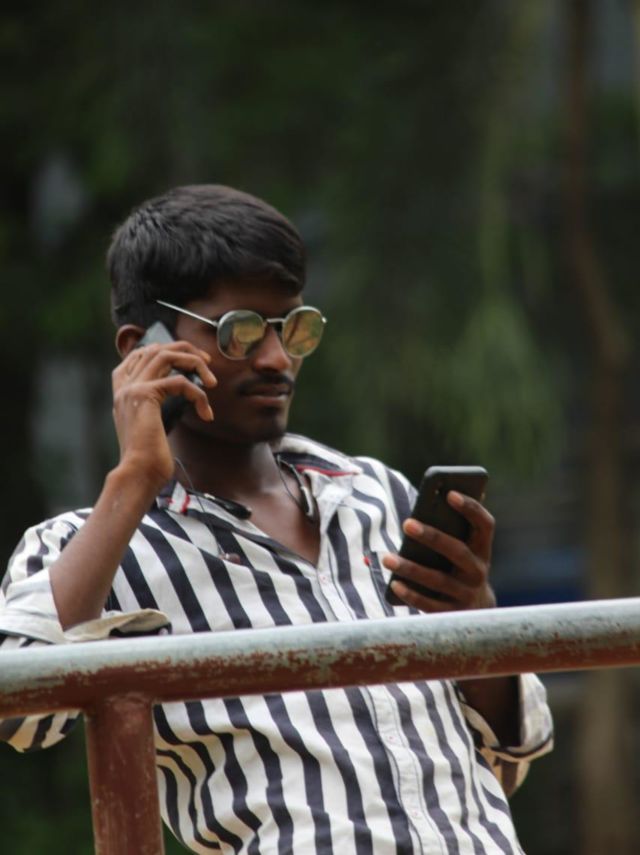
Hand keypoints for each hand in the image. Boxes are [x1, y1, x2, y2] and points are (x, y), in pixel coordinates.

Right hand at [112, 340, 216, 486]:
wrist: (139, 474)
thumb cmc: (150, 456)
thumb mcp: (152, 423)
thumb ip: (157, 403)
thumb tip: (181, 388)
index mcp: (122, 391)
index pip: (139, 354)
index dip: (166, 348)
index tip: (190, 359)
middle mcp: (124, 386)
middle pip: (155, 348)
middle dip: (185, 350)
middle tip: (208, 362)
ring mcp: (131, 388)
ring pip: (165, 355)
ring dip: (194, 363)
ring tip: (211, 382)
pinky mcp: (144, 395)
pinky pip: (180, 382)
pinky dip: (198, 395)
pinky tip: (206, 413)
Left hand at [382, 491, 495, 612]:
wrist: (477, 611)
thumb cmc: (461, 567)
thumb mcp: (466, 548)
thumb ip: (456, 527)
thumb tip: (444, 493)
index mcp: (483, 549)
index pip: (485, 524)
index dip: (471, 508)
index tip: (450, 494)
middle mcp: (478, 571)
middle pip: (457, 551)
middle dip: (432, 537)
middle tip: (407, 523)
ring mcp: (467, 594)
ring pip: (438, 579)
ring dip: (411, 568)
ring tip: (387, 558)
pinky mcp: (453, 613)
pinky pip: (430, 604)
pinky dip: (411, 594)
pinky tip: (395, 584)